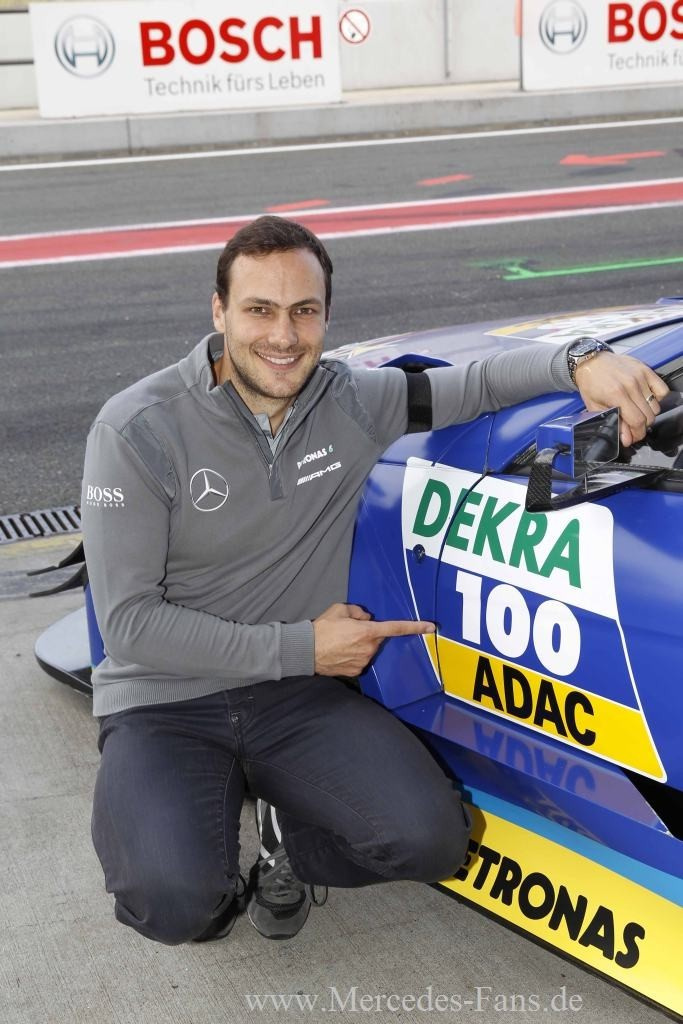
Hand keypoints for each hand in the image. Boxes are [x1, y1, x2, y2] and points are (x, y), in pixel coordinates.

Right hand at [313, 602, 434, 676]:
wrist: (306, 651)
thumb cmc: (322, 629)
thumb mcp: (339, 609)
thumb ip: (358, 611)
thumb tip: (366, 617)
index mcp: (367, 632)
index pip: (396, 628)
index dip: (415, 627)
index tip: (431, 627)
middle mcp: (369, 648)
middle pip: (377, 638)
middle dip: (368, 633)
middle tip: (349, 630)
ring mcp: (363, 661)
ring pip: (369, 649)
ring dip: (361, 644)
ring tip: (341, 642)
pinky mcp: (357, 671)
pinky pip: (361, 659)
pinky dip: (354, 655)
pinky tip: (340, 652)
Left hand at [574, 352, 668, 445]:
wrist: (590, 361)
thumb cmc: (590, 383)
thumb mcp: (595, 407)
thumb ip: (613, 423)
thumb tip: (627, 439)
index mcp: (616, 395)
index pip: (637, 422)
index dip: (637, 434)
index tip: (633, 437)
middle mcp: (631, 385)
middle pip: (648, 416)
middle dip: (641, 427)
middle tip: (633, 427)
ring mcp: (640, 377)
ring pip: (656, 406)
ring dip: (648, 414)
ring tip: (637, 412)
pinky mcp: (646, 370)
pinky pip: (662, 390)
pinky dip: (657, 399)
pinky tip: (646, 400)